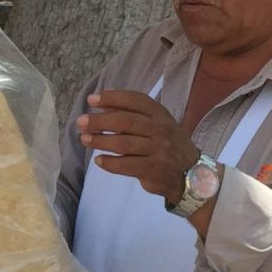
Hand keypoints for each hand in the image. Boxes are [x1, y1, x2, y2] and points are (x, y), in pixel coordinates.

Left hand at [77, 89, 201, 205]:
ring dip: (100, 141)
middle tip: (81, 122)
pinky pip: (125, 165)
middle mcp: (161, 129)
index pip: (135, 100)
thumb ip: (132, 114)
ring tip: (85, 139)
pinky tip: (98, 160)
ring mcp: (158, 150)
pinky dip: (109, 163)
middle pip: (125, 122)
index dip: (112, 98)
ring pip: (123, 143)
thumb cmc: (166, 144)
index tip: (92, 99)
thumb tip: (102, 104)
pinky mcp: (153, 169)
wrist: (190, 173)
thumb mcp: (156, 124)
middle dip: (100, 121)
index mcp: (160, 114)